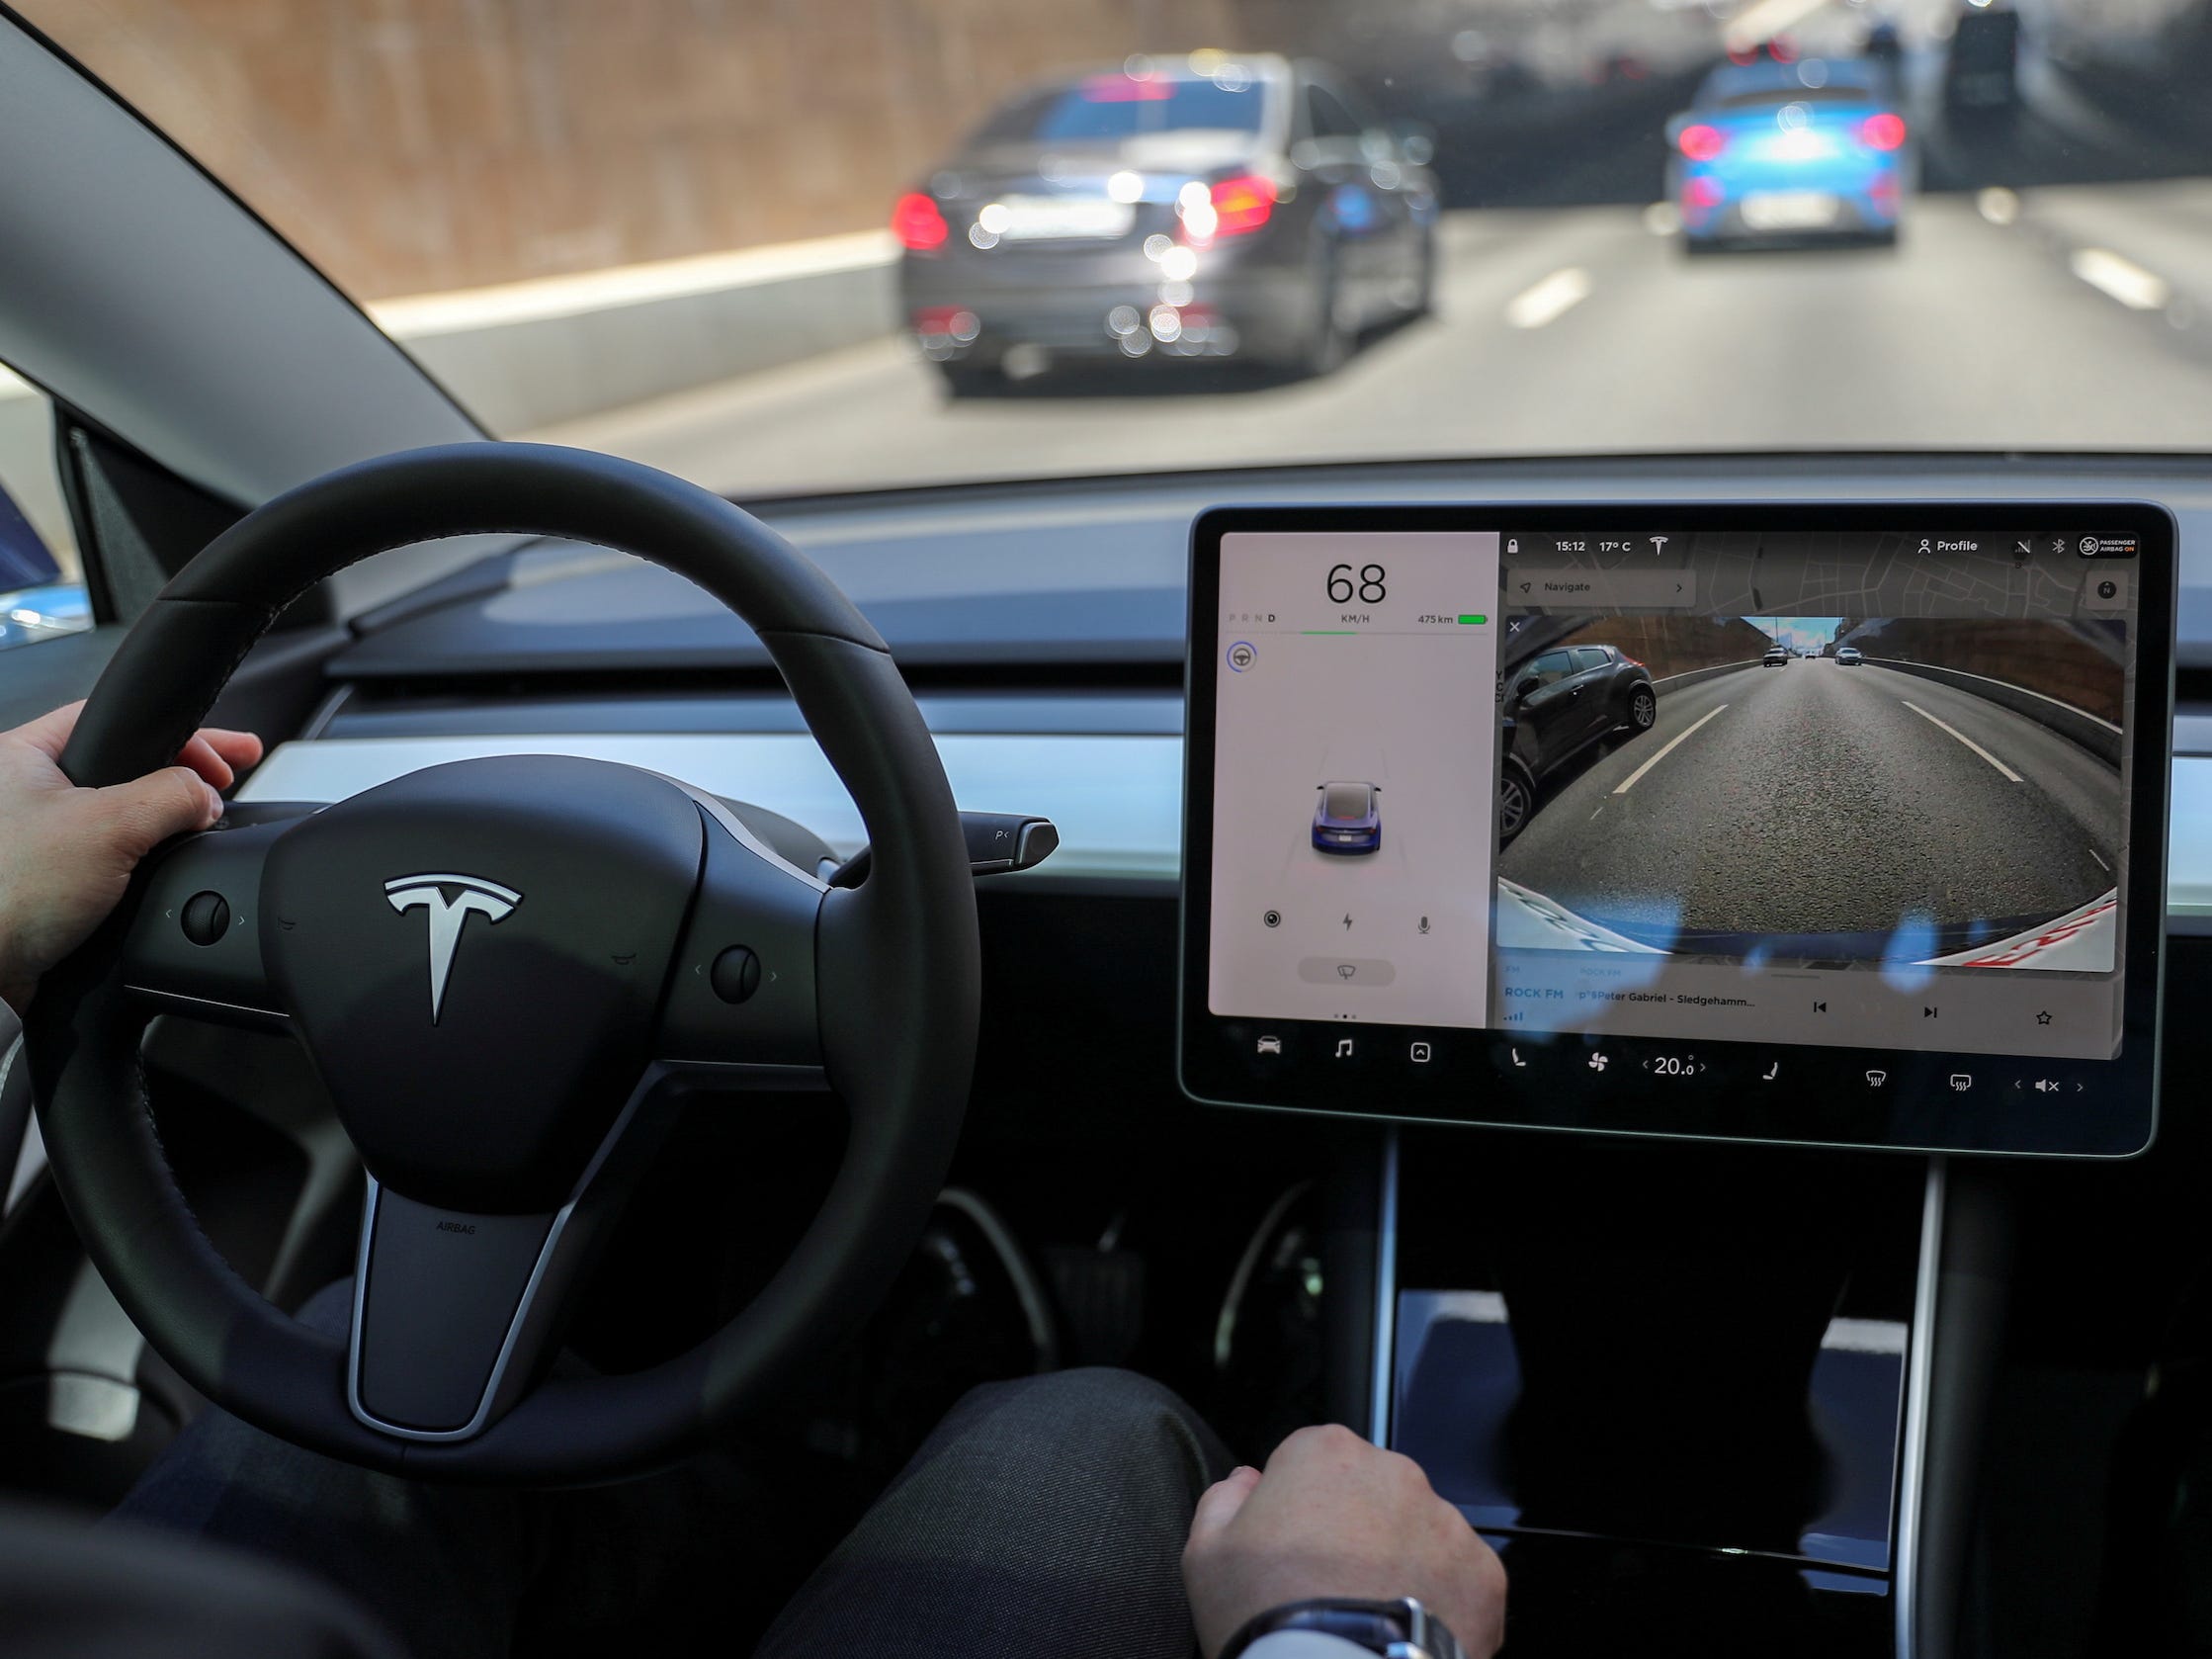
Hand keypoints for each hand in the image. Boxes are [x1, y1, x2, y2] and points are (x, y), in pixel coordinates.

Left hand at [0, 702, 262, 1016]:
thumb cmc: (10, 894)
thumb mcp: (111, 826)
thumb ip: (172, 796)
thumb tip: (206, 795)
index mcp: (22, 753)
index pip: (119, 721)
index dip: (182, 735)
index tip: (228, 756)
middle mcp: (23, 786)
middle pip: (126, 760)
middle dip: (183, 770)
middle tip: (228, 777)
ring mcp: (35, 829)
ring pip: (119, 804)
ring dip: (163, 812)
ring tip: (203, 818)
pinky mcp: (46, 869)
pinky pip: (109, 843)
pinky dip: (143, 846)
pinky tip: (169, 853)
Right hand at [1183, 1424, 1506, 1658]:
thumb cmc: (1269, 1617)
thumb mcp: (1206, 1555)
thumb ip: (1223, 1500)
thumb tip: (1245, 1483)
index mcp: (1326, 1454)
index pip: (1312, 1461)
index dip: (1297, 1508)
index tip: (1291, 1549)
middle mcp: (1394, 1474)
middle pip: (1371, 1493)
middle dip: (1355, 1531)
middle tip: (1329, 1587)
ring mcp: (1445, 1522)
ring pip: (1418, 1534)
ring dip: (1399, 1561)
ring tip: (1369, 1615)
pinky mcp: (1483, 1574)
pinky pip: (1459, 1579)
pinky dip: (1440, 1602)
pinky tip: (1402, 1631)